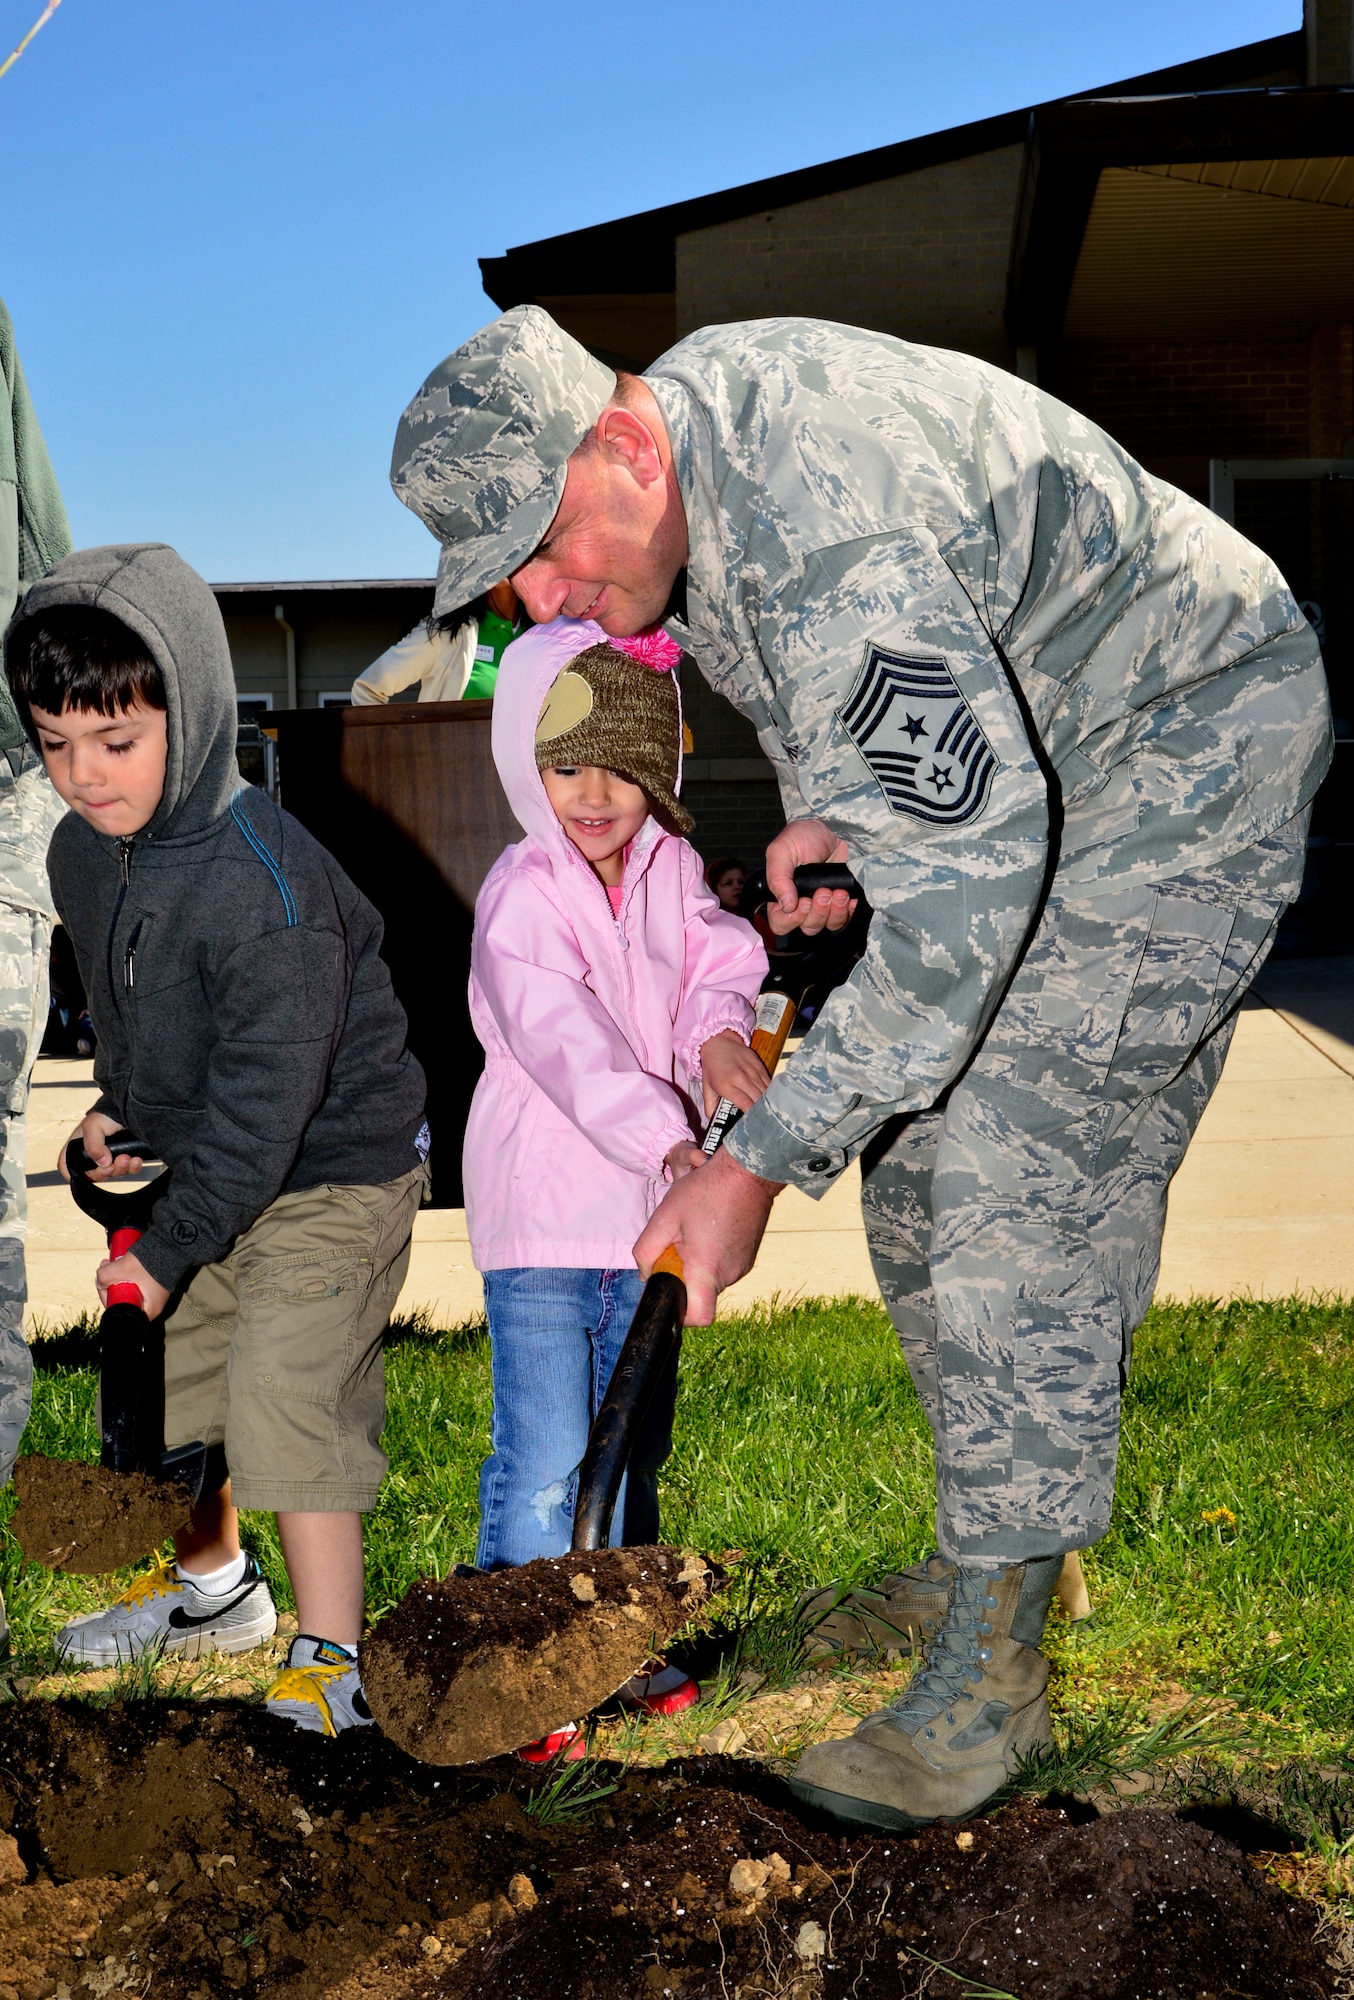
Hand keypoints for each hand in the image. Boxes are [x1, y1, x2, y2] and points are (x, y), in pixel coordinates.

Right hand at [61, 1111, 144, 1182]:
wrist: (127, 1107)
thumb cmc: (105, 1115)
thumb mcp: (93, 1126)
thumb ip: (93, 1145)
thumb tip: (103, 1163)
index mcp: (76, 1148)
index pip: (67, 1167)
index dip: (73, 1175)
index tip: (88, 1174)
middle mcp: (91, 1156)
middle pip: (94, 1175)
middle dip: (106, 1172)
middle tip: (113, 1163)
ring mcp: (108, 1158)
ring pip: (112, 1174)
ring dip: (121, 1169)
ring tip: (127, 1158)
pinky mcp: (123, 1158)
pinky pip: (128, 1170)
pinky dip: (132, 1167)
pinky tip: (136, 1160)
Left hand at [96, 1248, 169, 1319]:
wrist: (173, 1245)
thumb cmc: (152, 1262)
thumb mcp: (123, 1269)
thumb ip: (105, 1277)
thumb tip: (100, 1282)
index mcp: (149, 1310)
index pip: (121, 1311)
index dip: (108, 1297)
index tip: (103, 1284)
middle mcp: (152, 1306)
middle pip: (122, 1299)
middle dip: (110, 1283)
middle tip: (105, 1267)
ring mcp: (153, 1294)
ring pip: (127, 1289)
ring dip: (116, 1276)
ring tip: (110, 1261)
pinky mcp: (153, 1283)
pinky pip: (134, 1282)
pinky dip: (125, 1274)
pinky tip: (119, 1263)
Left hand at [634, 1146, 782, 1324]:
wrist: (748, 1172)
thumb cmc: (705, 1190)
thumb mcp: (664, 1216)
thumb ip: (645, 1251)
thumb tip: (646, 1274)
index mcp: (707, 1269)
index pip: (698, 1317)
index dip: (681, 1313)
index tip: (670, 1289)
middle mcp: (729, 1274)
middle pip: (700, 1295)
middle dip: (684, 1278)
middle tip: (678, 1245)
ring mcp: (743, 1267)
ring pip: (711, 1280)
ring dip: (698, 1265)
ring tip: (696, 1232)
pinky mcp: (749, 1258)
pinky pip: (724, 1268)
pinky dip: (712, 1257)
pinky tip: (709, 1229)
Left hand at [699, 1029, 771, 1119]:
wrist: (719, 1042)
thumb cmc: (712, 1068)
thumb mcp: (706, 1088)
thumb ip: (710, 1107)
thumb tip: (714, 1122)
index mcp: (727, 1085)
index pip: (745, 1104)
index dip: (751, 1116)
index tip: (753, 1125)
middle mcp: (742, 1078)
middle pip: (758, 1100)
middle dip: (762, 1113)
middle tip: (763, 1123)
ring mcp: (753, 1071)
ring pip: (766, 1092)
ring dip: (768, 1104)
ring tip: (769, 1115)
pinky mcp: (760, 1066)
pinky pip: (769, 1083)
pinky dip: (770, 1093)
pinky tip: (770, 1101)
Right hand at [765, 818, 857, 936]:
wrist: (833, 827)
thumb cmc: (803, 836)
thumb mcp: (782, 851)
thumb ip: (778, 878)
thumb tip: (786, 905)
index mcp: (782, 896)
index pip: (781, 923)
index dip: (791, 920)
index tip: (802, 902)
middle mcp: (802, 904)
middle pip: (807, 927)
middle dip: (817, 912)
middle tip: (823, 891)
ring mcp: (823, 905)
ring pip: (827, 925)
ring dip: (834, 911)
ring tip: (838, 891)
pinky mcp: (842, 902)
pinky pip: (846, 918)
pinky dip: (848, 911)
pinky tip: (848, 897)